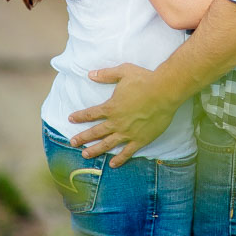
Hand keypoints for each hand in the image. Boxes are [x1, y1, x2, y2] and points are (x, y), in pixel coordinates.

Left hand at [66, 64, 180, 167]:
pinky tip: (112, 164)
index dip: (79, 117)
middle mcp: (116, 122)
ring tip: (85, 155)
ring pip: (107, 144)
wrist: (164, 92)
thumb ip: (106, 74)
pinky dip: (119, 159)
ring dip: (95, 150)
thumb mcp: (123, 71)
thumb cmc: (144, 80)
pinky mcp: (140, 139)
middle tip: (72, 143)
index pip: (90, 114)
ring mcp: (128, 133)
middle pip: (95, 132)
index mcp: (111, 107)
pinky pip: (127, 152)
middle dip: (82, 138)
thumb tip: (90, 74)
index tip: (70, 119)